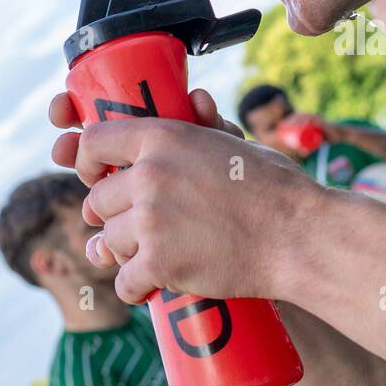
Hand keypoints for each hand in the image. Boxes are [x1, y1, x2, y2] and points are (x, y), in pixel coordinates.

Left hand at [49, 88, 316, 303]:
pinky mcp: (159, 264)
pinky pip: (125, 281)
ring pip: (110, 242)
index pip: (94, 142)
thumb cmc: (277, 189)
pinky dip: (138, 288)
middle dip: (115, 216)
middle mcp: (150, 176)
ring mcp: (150, 222)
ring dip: (128, 252)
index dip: (87, 161)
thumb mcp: (237, 143)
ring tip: (158, 254)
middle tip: (140, 227)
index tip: (94, 176)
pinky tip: (152, 285)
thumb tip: (196, 98)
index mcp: (164, 138)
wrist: (299, 237)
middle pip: (97, 201)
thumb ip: (205, 126)